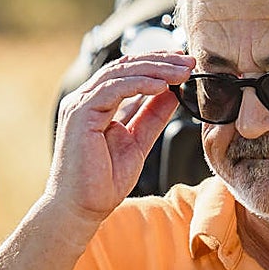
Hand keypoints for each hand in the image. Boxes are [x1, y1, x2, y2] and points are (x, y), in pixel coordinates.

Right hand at [50, 51, 193, 223]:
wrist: (80, 208)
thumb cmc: (100, 183)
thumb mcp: (137, 143)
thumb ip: (151, 118)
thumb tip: (172, 95)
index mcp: (96, 105)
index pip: (128, 73)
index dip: (157, 64)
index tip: (184, 64)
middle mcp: (86, 100)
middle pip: (125, 66)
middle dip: (160, 61)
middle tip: (188, 61)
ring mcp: (80, 105)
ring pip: (121, 72)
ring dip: (155, 69)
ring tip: (182, 72)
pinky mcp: (80, 113)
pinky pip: (114, 88)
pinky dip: (140, 83)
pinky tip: (162, 86)